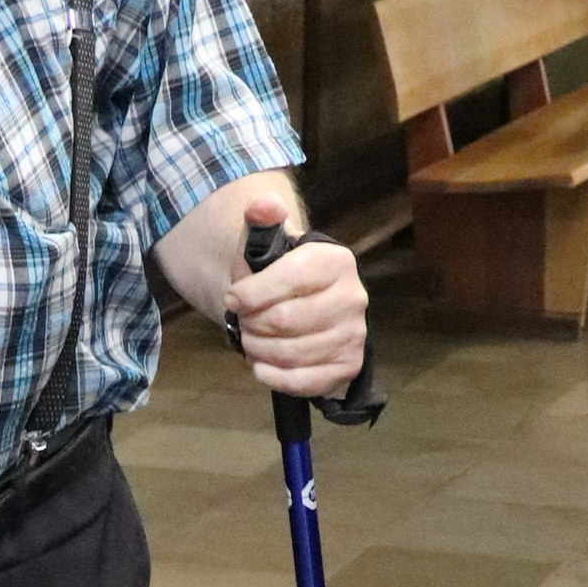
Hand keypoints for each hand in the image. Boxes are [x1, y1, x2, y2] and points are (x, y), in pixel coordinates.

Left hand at [222, 204, 369, 400]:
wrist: (298, 303)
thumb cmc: (277, 273)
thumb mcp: (265, 241)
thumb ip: (262, 219)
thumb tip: (264, 204)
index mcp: (336, 261)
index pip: (288, 280)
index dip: (250, 293)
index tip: (232, 298)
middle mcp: (354, 297)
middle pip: (285, 321)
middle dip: (251, 324)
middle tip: (242, 322)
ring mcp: (354, 334)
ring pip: (291, 352)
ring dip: (258, 350)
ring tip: (250, 340)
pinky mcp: (348, 365)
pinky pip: (306, 381)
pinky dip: (275, 377)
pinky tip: (261, 366)